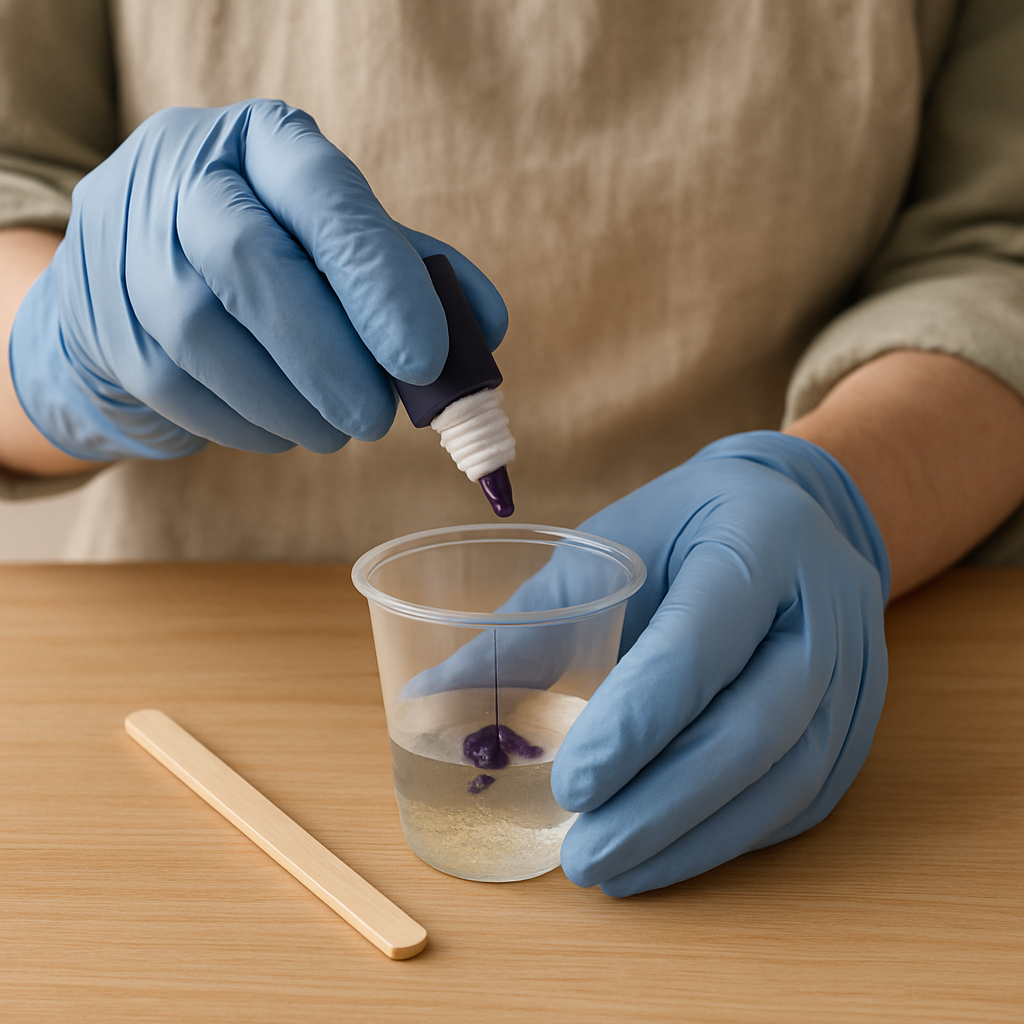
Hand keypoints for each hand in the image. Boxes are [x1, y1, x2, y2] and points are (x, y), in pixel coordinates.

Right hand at [9, 100, 506, 460]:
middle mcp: (182, 175)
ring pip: (202, 332)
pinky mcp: (106, 322)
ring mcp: (128, 246)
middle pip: (247, 258)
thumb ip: (414, 277)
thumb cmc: (274, 257)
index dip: (377, 278)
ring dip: (289, 403)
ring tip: (338, 431)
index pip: (322, 192)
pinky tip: (286, 430)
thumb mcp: (343, 243)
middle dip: (327, 356)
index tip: (425, 361)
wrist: (143, 275)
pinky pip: (175, 386)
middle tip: (379, 420)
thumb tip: (484, 330)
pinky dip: (246, 424)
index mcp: (262, 142)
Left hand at [551, 431, 889, 895]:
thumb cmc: (688, 526)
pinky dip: (729, 835)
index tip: (570, 784)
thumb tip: (432, 700)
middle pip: (752, 727)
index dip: (638, 721)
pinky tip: (669, 853)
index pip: (701, 644)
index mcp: (761, 542)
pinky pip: (800, 795)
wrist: (796, 519)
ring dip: (695, 837)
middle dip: (662, 803)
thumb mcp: (611, 545)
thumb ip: (532, 624)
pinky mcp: (853, 724)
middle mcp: (827, 609)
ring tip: (615, 870)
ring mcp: (854, 673)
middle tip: (582, 855)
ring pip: (786, 776)